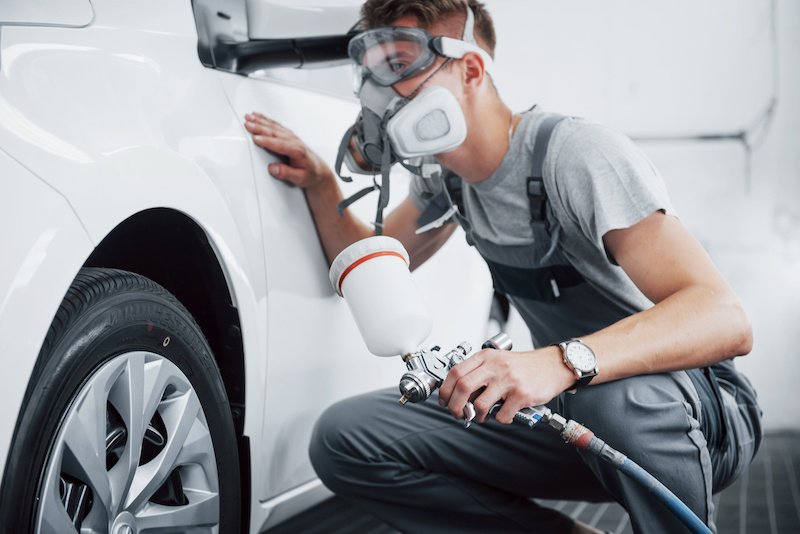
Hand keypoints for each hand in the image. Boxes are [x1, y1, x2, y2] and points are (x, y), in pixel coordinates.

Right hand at [244, 112, 333, 189]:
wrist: (319, 170)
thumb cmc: (310, 174)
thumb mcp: (300, 178)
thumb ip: (286, 173)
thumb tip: (273, 169)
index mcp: (298, 151)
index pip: (280, 145)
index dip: (267, 141)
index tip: (256, 139)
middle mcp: (294, 141)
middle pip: (274, 133)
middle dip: (260, 127)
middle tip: (247, 124)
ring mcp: (291, 137)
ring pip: (274, 127)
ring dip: (261, 121)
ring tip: (249, 117)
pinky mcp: (288, 135)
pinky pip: (275, 125)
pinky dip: (266, 120)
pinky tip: (258, 116)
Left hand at [437, 346, 574, 424]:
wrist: (553, 365)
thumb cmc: (525, 366)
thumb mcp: (498, 360)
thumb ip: (479, 372)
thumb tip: (458, 393)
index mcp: (486, 357)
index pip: (455, 371)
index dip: (445, 389)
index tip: (444, 400)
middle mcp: (495, 366)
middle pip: (462, 386)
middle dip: (455, 406)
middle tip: (458, 413)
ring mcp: (508, 380)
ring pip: (480, 404)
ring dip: (477, 416)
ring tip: (482, 416)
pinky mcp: (521, 394)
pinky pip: (502, 415)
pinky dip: (500, 419)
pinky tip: (505, 413)